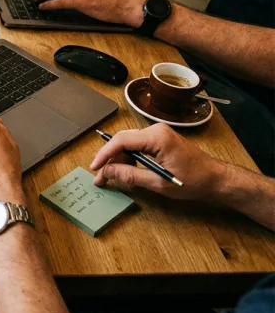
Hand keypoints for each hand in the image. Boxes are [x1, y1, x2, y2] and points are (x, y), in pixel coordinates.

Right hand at [90, 124, 225, 200]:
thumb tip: (107, 172)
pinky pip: (138, 146)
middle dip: (110, 160)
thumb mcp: (158, 182)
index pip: (121, 141)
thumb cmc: (193, 181)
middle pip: (123, 141)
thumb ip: (130, 175)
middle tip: (101, 177)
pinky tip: (128, 172)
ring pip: (129, 144)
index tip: (95, 168)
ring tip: (113, 178)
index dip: (104, 154)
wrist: (216, 179)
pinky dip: (130, 159)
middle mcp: (155, 130)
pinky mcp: (160, 140)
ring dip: (119, 160)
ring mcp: (158, 134)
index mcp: (156, 137)